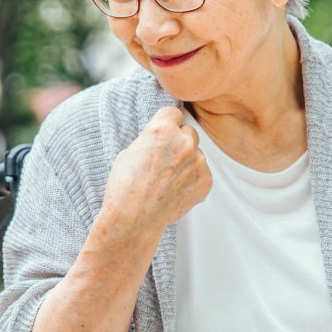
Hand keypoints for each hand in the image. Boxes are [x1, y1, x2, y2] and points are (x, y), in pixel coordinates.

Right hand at [100, 107, 211, 240]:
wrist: (134, 218)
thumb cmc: (125, 187)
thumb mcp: (130, 151)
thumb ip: (151, 140)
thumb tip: (160, 141)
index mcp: (163, 129)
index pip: (174, 113)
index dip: (167, 124)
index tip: (163, 134)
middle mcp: (185, 142)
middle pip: (188, 132)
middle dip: (179, 142)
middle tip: (165, 160)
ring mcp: (198, 162)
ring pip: (196, 155)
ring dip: (186, 162)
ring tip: (167, 180)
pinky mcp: (206, 181)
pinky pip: (201, 174)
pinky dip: (192, 180)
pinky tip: (175, 191)